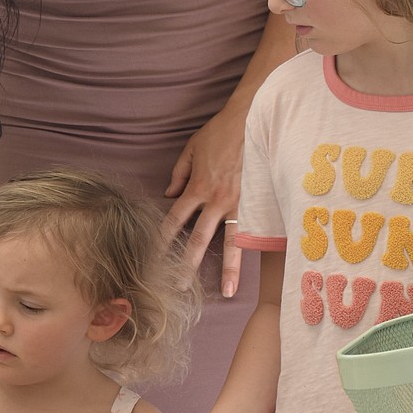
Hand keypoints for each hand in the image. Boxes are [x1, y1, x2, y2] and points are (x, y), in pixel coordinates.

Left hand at [163, 100, 245, 295]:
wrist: (251, 120)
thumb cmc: (220, 133)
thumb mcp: (192, 149)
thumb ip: (179, 174)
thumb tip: (170, 196)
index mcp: (197, 187)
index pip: (175, 220)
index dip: (163, 240)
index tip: (154, 257)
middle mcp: (217, 200)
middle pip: (199, 239)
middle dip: (188, 264)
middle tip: (180, 287)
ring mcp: (240, 203)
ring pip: (232, 242)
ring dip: (228, 269)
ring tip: (226, 291)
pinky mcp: (258, 201)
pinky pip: (253, 229)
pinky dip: (253, 248)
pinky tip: (257, 266)